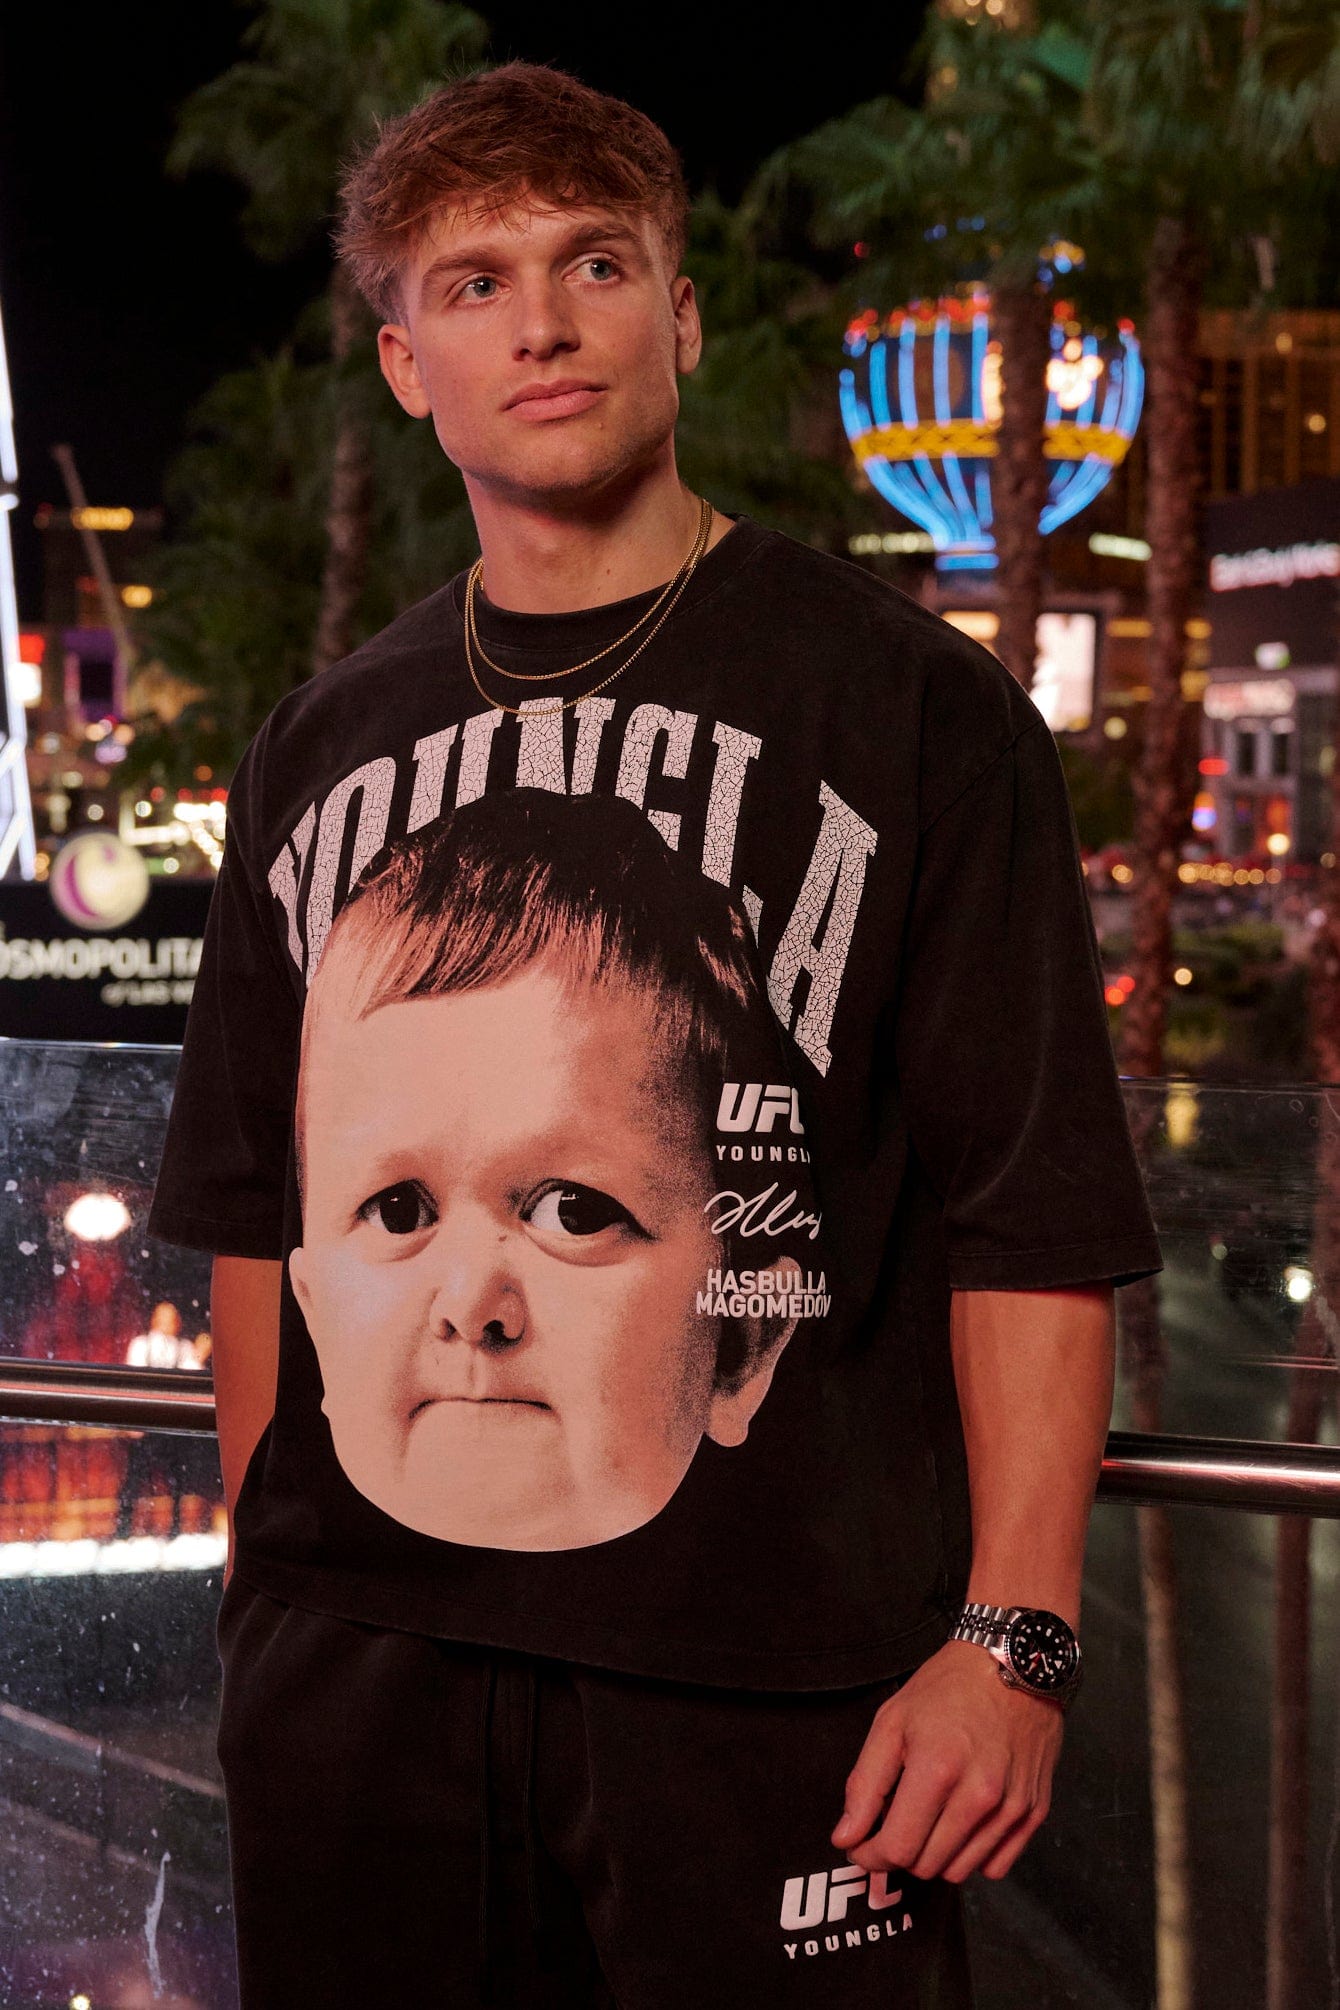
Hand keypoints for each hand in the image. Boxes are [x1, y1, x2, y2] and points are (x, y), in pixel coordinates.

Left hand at [831, 1640, 1063, 1883]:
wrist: (1013, 1661)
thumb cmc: (948, 1687)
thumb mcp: (892, 1721)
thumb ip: (864, 1785)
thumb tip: (846, 1837)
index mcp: (938, 1769)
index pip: (897, 1849)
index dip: (870, 1855)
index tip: (860, 1846)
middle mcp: (980, 1795)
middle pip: (926, 1865)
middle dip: (899, 1853)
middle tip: (892, 1824)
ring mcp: (1012, 1807)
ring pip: (959, 1871)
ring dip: (934, 1856)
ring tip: (927, 1819)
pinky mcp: (1034, 1812)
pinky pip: (995, 1866)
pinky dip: (972, 1855)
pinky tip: (960, 1823)